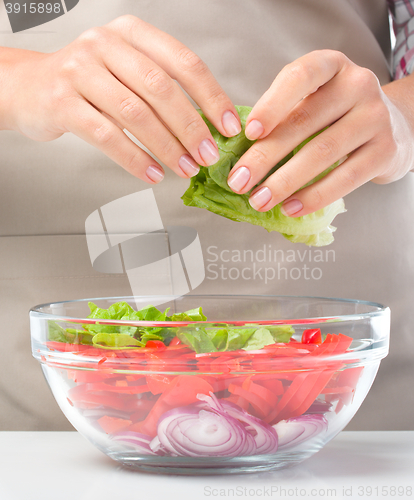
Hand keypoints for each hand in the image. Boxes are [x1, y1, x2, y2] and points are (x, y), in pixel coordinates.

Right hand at [0, 15, 240, 182]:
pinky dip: (135, 159)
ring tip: (185, 168)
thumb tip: (209, 128)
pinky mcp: (61, 102)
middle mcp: (106, 44)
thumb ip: (161, 91)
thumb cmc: (89, 84)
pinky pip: (107, 136)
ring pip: (135, 113)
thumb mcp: (126, 73)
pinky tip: (153, 173)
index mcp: (132, 33)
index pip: (184, 62)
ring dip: (167, 147)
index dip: (212, 97)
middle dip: (192, 128)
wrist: (30, 87)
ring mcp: (80, 70)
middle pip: (161, 89)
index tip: (230, 127)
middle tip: (209, 156)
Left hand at [226, 50, 413, 215]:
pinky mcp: (385, 150)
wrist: (394, 127)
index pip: (299, 76)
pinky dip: (314, 196)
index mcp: (331, 65)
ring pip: (322, 152)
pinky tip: (291, 207)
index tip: (247, 133)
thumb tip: (239, 157)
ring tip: (259, 200)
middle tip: (238, 181)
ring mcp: (375, 117)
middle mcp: (357, 84)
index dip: (271, 105)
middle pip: (304, 122)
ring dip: (284, 182)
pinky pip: (345, 178)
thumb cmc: (337, 116)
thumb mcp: (313, 102)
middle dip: (265, 156)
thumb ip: (283, 118)